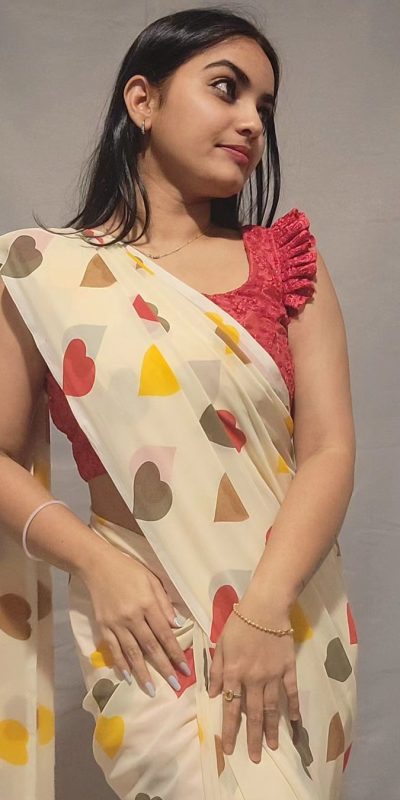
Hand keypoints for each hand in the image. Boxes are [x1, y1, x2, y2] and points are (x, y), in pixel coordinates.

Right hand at [80, 545, 191, 695]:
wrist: (98, 565)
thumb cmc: (129, 570)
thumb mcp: (152, 580)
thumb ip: (164, 603)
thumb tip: (177, 625)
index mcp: (147, 603)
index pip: (165, 633)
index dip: (175, 652)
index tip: (185, 668)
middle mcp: (132, 616)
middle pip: (150, 646)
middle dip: (163, 667)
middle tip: (174, 684)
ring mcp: (116, 623)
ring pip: (132, 652)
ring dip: (143, 673)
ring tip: (151, 690)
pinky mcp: (103, 626)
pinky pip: (114, 649)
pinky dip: (121, 664)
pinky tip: (128, 677)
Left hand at [208, 597, 300, 762]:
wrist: (265, 607)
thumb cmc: (239, 623)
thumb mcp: (220, 644)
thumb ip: (217, 670)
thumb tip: (214, 694)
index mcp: (234, 673)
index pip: (232, 708)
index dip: (230, 730)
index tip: (229, 750)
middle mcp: (253, 678)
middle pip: (254, 713)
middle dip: (253, 738)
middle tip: (256, 758)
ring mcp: (273, 675)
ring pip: (273, 707)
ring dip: (273, 728)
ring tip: (273, 746)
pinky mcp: (288, 668)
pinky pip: (291, 692)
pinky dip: (294, 707)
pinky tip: (295, 722)